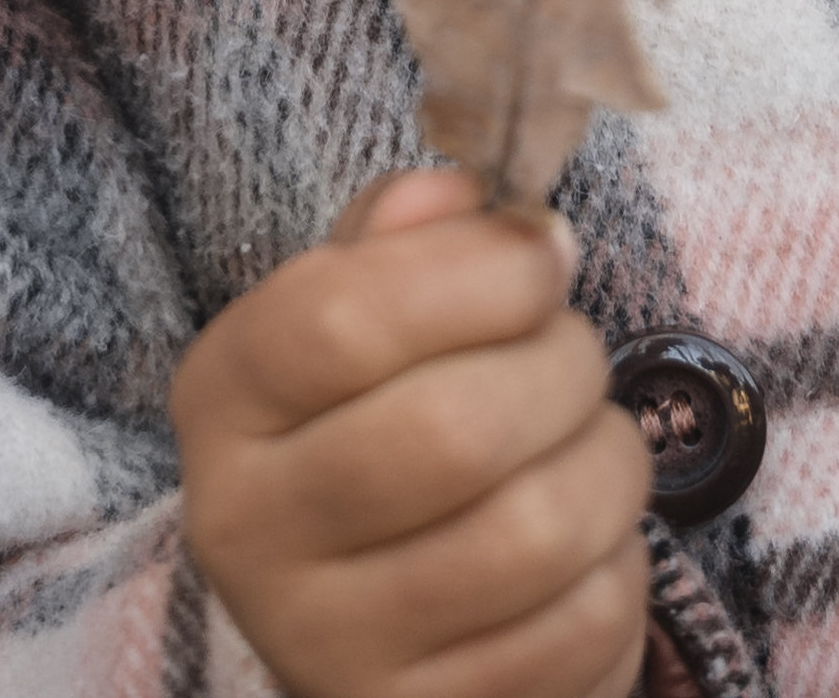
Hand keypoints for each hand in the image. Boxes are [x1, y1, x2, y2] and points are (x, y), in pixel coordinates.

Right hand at [176, 169, 651, 697]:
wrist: (376, 623)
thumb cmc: (382, 432)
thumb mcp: (361, 327)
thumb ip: (403, 246)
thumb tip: (459, 193)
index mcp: (223, 401)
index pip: (335, 319)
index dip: (475, 272)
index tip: (542, 257)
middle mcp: (249, 533)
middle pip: (450, 430)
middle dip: (562, 368)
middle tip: (574, 355)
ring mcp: (332, 645)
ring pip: (534, 531)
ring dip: (607, 466)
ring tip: (591, 446)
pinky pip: (580, 624)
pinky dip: (616, 570)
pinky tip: (583, 550)